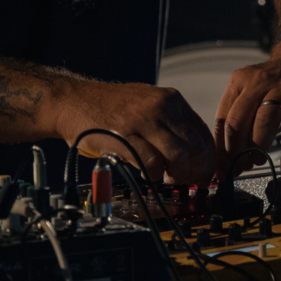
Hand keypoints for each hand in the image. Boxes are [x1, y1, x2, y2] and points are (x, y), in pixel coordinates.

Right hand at [56, 81, 215, 184]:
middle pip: (196, 147)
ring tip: (167, 179)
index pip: (204, 133)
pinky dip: (154, 175)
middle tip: (186, 181)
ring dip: (177, 175)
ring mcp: (142, 120)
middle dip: (196, 172)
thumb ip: (171, 123)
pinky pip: (151, 163)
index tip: (203, 174)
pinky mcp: (125, 136)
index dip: (207, 160)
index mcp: (171, 99)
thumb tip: (194, 152)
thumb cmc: (108, 108)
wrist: (72, 102)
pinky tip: (148, 175)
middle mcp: (161, 106)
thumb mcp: (147, 104)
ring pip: (179, 156)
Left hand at [214, 49, 280, 179]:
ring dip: (259, 146)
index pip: (223, 120)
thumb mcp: (250, 95)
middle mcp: (258, 82)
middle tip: (241, 166)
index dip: (221, 149)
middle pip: (239, 122)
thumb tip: (226, 157)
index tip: (222, 167)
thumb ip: (239, 120)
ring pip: (264, 121)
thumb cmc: (275, 85)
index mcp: (239, 83)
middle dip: (236, 151)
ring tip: (259, 158)